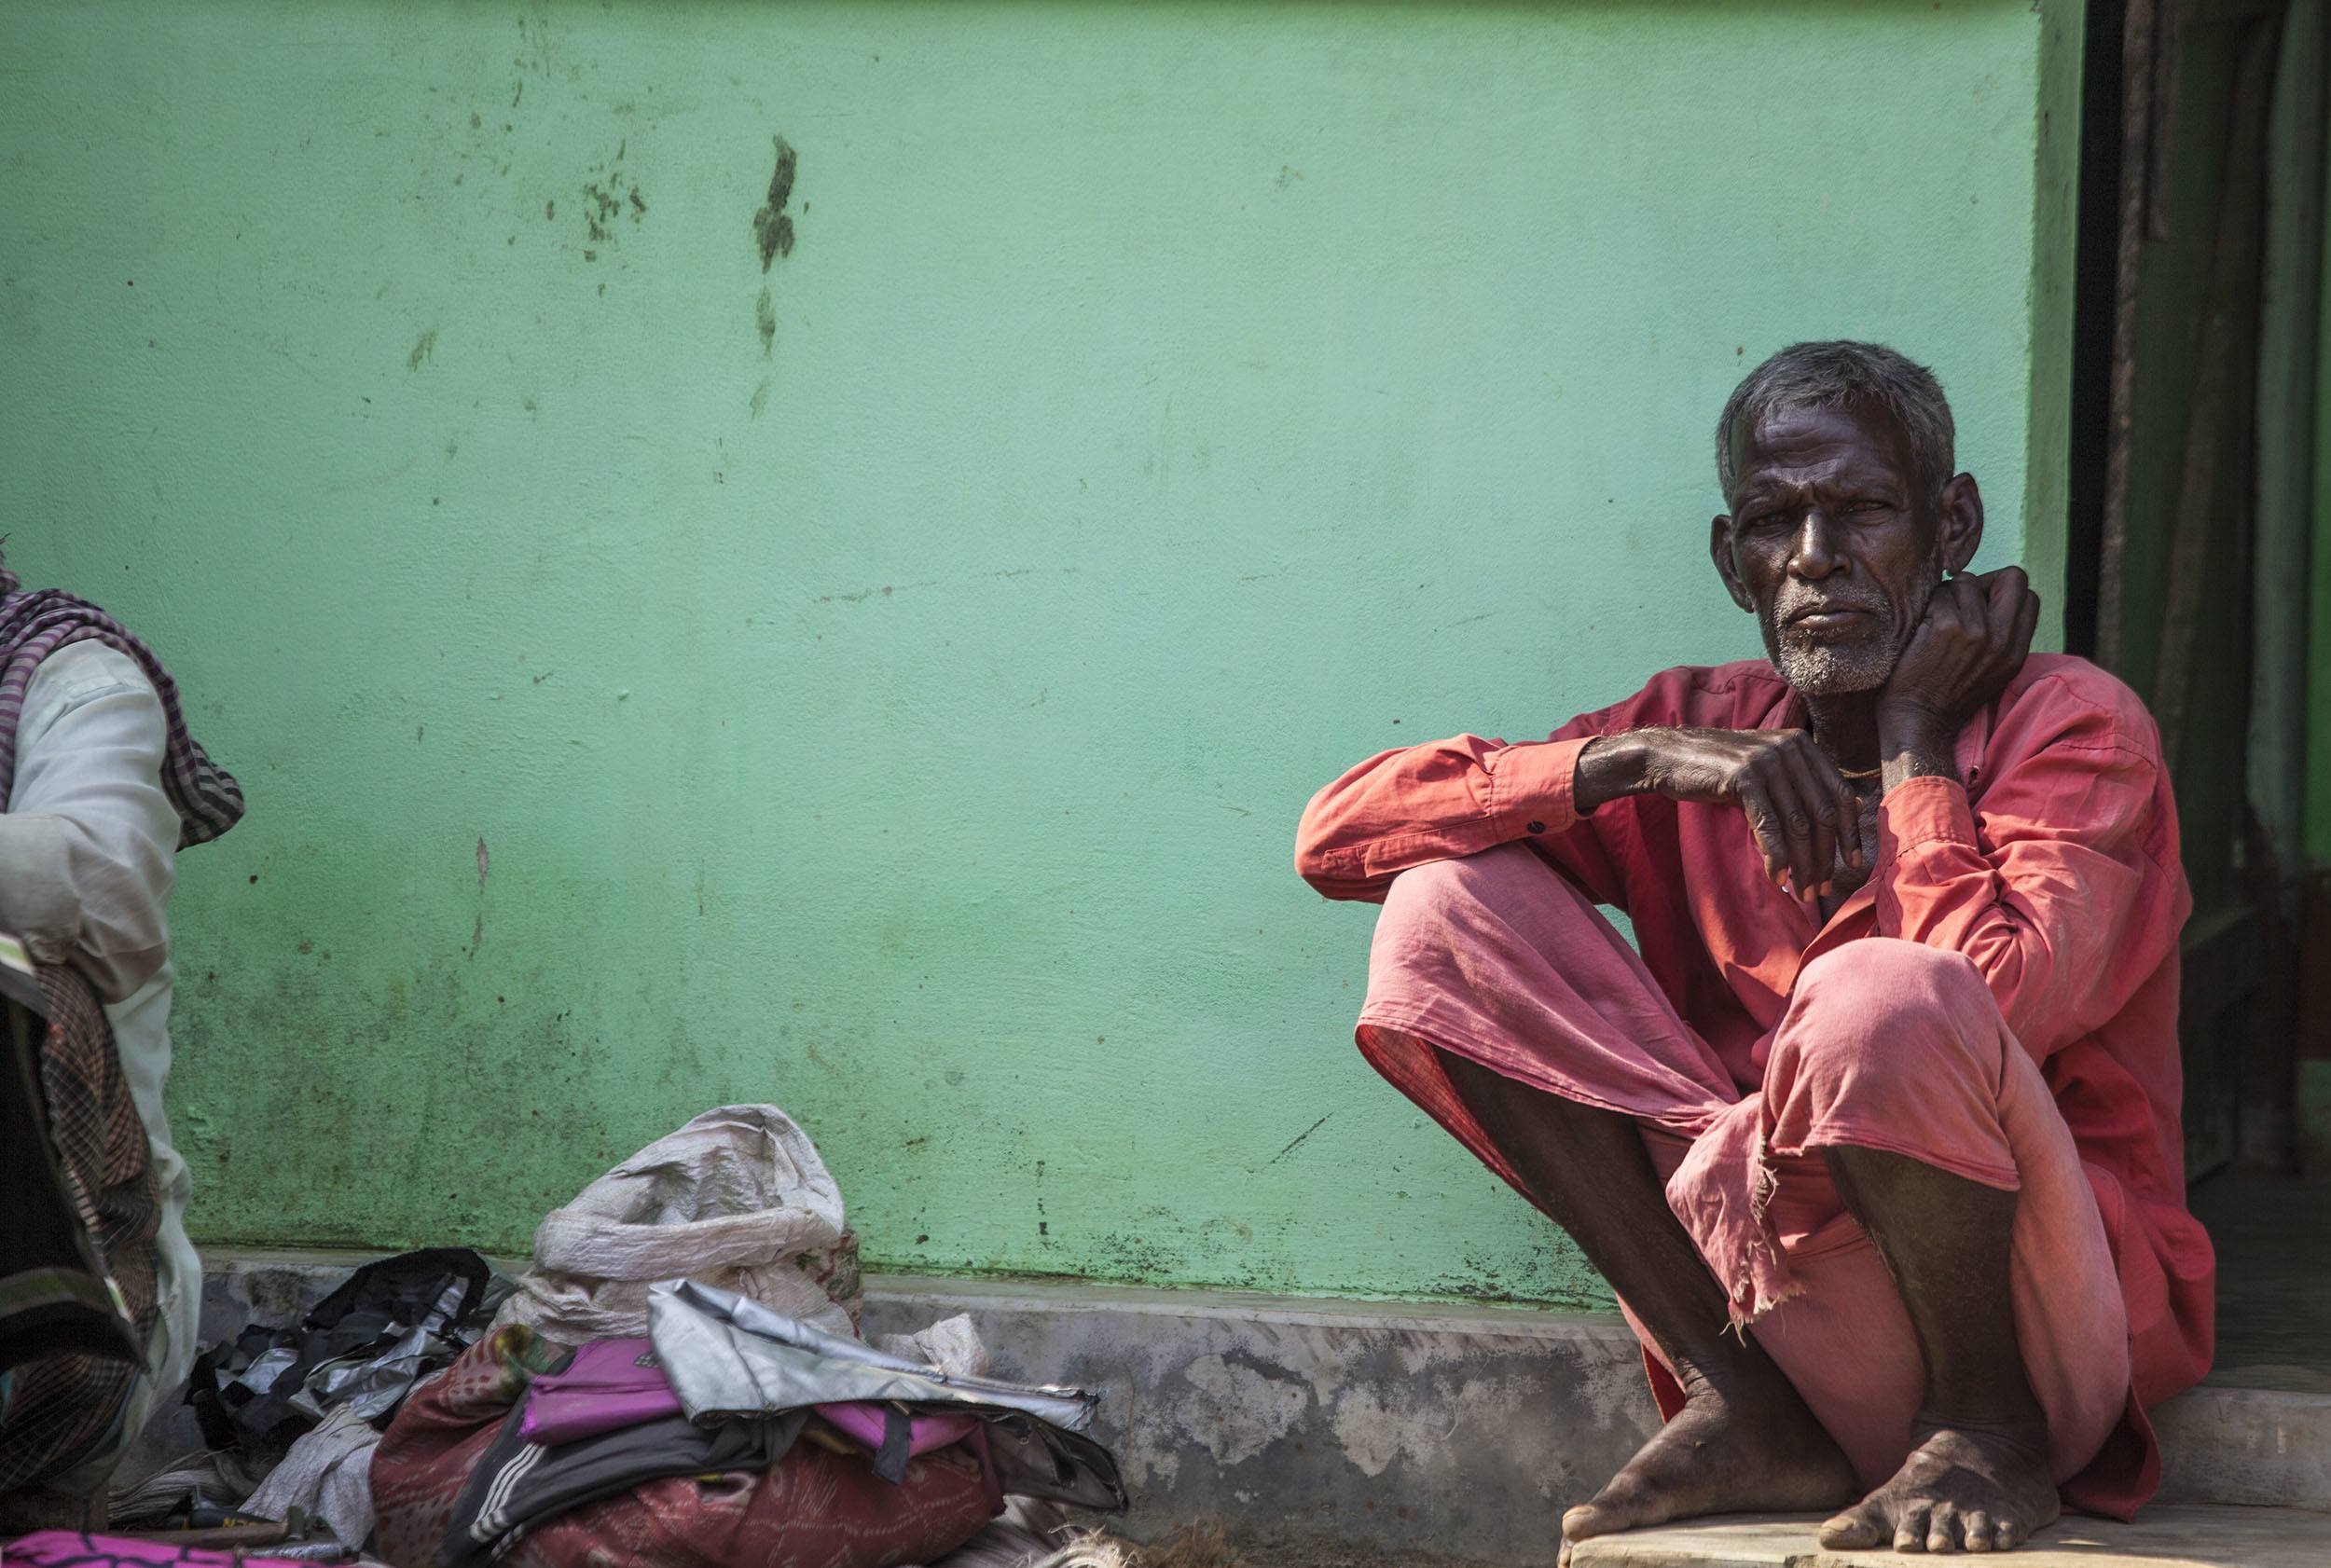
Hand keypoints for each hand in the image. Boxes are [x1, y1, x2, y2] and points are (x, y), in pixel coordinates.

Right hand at [1579, 727, 1860, 897]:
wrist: (1669, 756)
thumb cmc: (1716, 769)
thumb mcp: (1764, 770)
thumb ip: (1795, 785)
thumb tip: (1832, 823)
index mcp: (1802, 745)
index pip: (1839, 793)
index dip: (1849, 833)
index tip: (1852, 864)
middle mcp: (1790, 748)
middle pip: (1821, 813)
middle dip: (1825, 857)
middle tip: (1822, 889)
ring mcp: (1767, 760)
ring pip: (1797, 823)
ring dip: (1803, 864)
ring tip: (1802, 892)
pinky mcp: (1744, 776)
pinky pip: (1769, 825)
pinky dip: (1776, 855)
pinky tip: (1777, 877)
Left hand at [1876, 567, 2039, 749]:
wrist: (1918, 721)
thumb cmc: (1945, 695)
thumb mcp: (1992, 672)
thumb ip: (2001, 638)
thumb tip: (1991, 595)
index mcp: (2016, 651)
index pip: (2029, 597)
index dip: (2002, 592)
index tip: (1979, 605)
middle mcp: (2003, 639)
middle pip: (2013, 576)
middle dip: (1984, 580)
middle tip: (1959, 600)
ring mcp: (1977, 632)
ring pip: (1966, 581)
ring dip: (1947, 594)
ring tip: (1935, 620)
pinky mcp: (1947, 628)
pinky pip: (1939, 594)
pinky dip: (1927, 607)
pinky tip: (1920, 630)